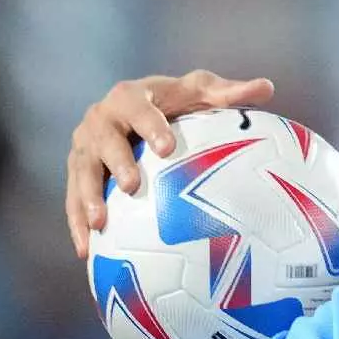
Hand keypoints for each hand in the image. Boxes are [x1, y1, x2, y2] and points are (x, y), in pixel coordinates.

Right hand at [65, 69, 274, 256]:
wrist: (132, 112)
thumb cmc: (174, 103)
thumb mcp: (198, 93)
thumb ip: (227, 93)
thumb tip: (266, 88)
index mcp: (130, 97)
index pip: (137, 108)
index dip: (149, 126)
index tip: (166, 148)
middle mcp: (100, 119)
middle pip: (103, 139)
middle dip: (116, 161)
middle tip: (131, 186)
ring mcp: (84, 147)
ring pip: (82, 172)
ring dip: (87, 197)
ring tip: (99, 223)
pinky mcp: (76, 172)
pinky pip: (71, 199)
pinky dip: (76, 223)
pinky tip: (85, 251)